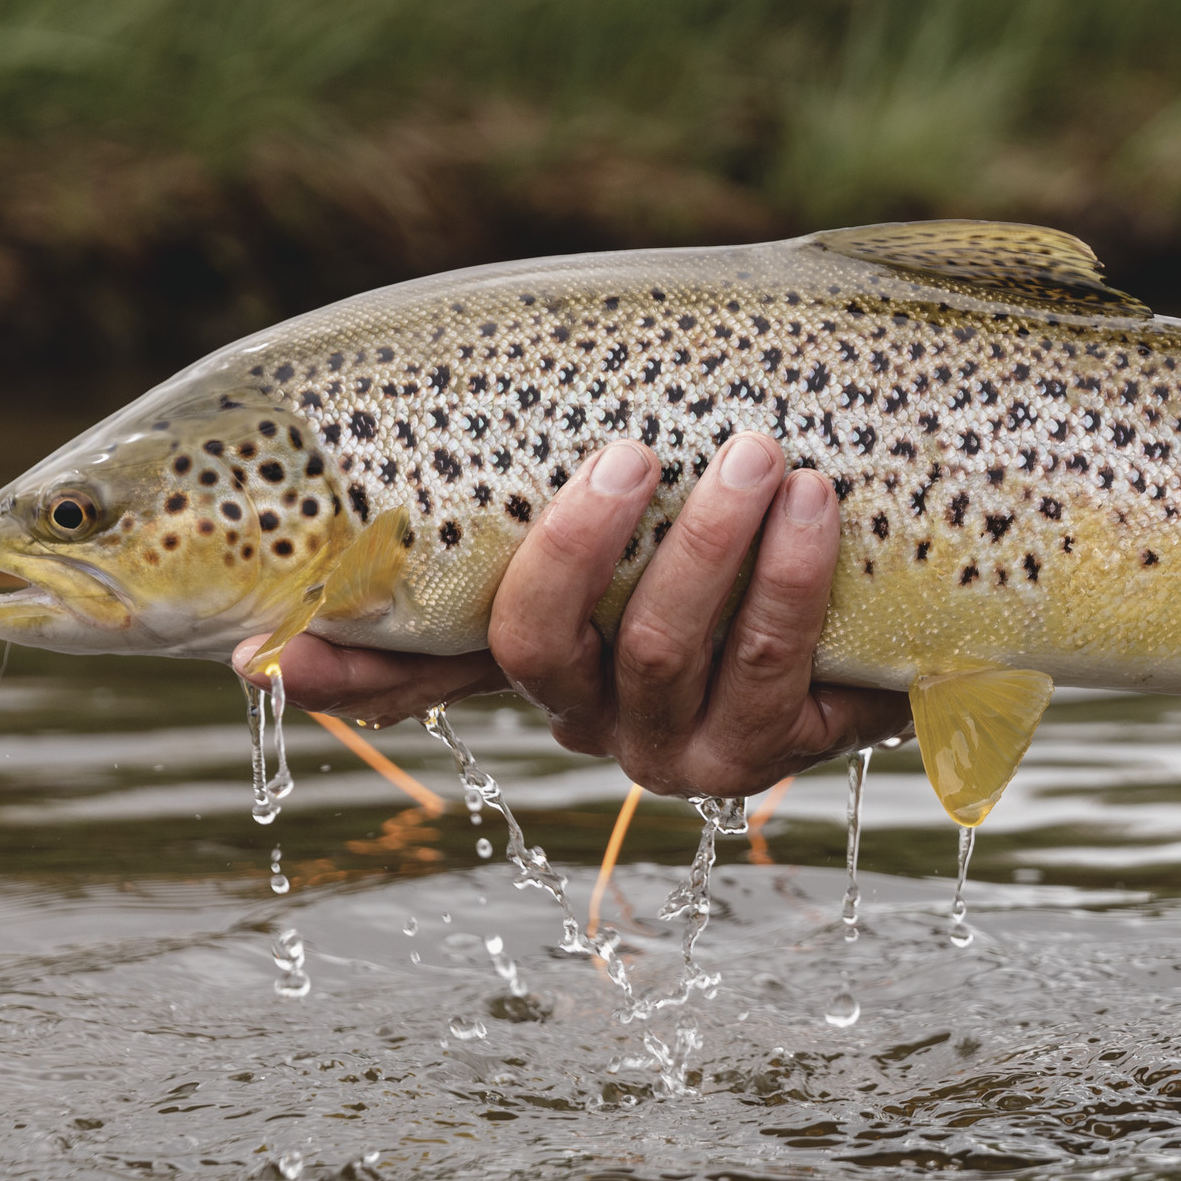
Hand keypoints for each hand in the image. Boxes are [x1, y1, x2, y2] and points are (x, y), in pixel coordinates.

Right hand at [248, 433, 906, 794]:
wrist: (904, 597)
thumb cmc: (761, 528)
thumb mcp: (663, 505)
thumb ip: (577, 481)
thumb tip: (467, 421)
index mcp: (540, 652)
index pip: (419, 669)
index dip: (352, 670)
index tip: (276, 660)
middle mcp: (584, 714)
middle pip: (536, 644)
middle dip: (578, 544)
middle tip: (630, 453)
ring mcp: (666, 748)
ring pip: (654, 647)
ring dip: (709, 541)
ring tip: (758, 454)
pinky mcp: (757, 759)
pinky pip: (760, 660)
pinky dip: (787, 576)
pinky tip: (814, 506)